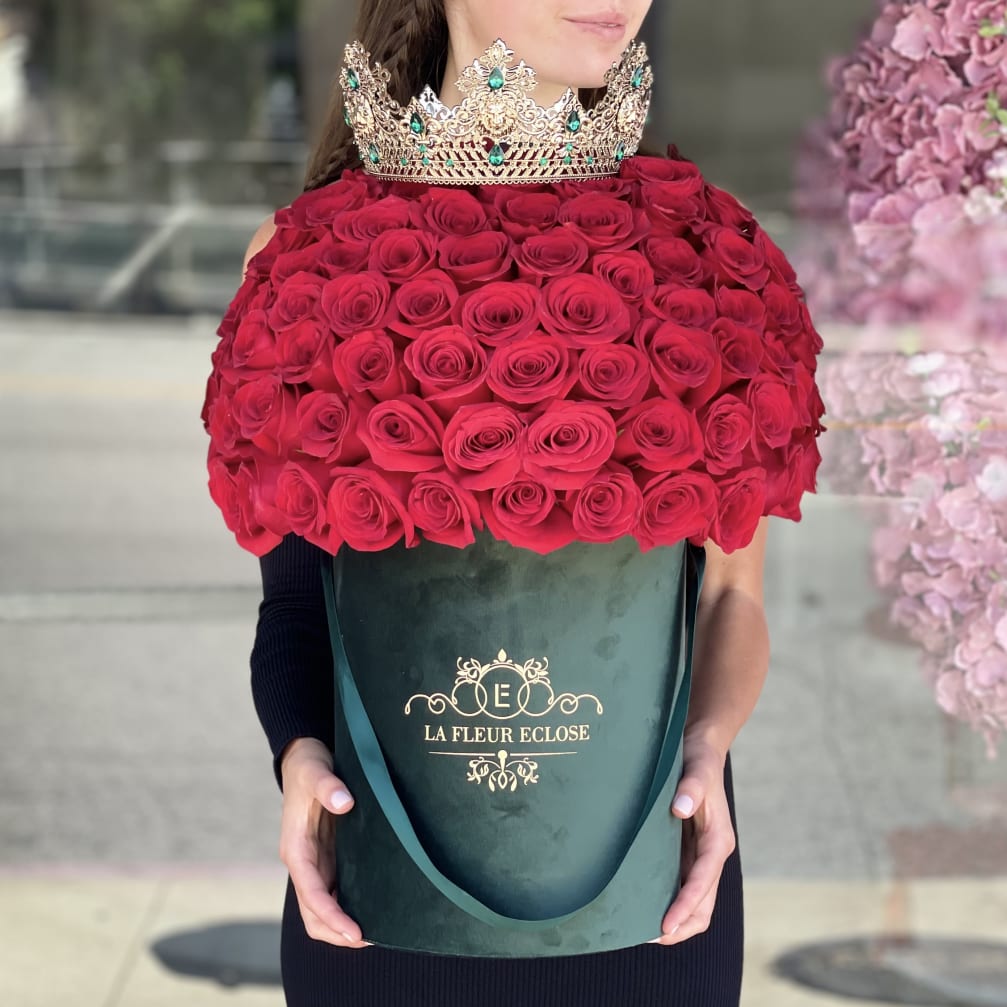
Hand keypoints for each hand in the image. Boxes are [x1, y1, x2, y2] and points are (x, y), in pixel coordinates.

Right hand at [278, 737, 370, 947]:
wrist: (305, 760)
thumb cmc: (308, 767)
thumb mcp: (315, 771)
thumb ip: (328, 786)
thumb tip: (344, 802)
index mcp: (296, 849)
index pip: (311, 893)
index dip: (331, 916)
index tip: (354, 932)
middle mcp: (304, 862)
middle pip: (313, 912)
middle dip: (336, 931)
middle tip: (370, 938)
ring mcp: (316, 862)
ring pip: (322, 907)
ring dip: (341, 925)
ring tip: (375, 932)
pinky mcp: (328, 857)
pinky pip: (334, 891)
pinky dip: (348, 906)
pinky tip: (371, 908)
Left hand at [649, 735, 735, 944]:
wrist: (699, 746)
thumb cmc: (698, 758)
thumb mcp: (696, 768)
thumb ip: (691, 787)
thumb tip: (681, 808)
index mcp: (718, 840)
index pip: (703, 883)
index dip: (685, 906)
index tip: (664, 926)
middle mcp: (711, 854)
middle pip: (703, 905)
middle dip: (681, 925)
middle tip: (648, 937)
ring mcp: (699, 855)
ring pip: (693, 901)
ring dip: (675, 918)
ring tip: (642, 929)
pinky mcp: (686, 851)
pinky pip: (680, 885)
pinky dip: (668, 900)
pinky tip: (643, 902)